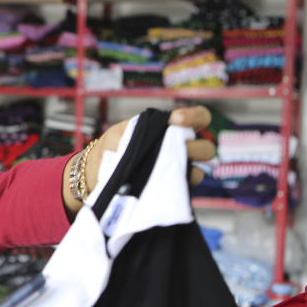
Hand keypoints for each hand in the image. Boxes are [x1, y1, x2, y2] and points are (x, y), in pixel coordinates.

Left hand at [84, 105, 214, 194]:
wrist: (101, 168)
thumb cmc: (114, 145)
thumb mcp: (120, 133)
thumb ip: (132, 134)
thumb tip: (137, 147)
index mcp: (173, 129)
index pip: (200, 118)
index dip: (194, 117)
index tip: (176, 120)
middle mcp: (181, 148)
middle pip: (206, 148)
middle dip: (194, 148)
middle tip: (176, 148)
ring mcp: (178, 170)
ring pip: (198, 171)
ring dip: (185, 169)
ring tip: (166, 169)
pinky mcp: (171, 189)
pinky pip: (182, 189)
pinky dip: (175, 187)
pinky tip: (160, 185)